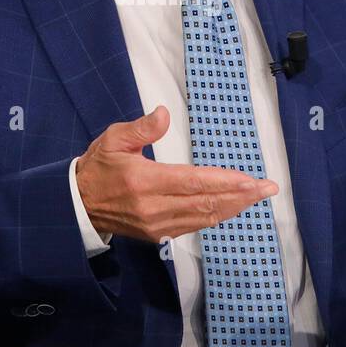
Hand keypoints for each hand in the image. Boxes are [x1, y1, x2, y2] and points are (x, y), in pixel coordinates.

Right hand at [74, 105, 278, 241]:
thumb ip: (141, 127)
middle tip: (268, 188)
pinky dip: (216, 216)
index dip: (225, 182)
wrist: (78, 204)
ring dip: (233, 207)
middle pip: (206, 203)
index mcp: (144, 181)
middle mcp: (154, 207)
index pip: (194, 182)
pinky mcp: (158, 234)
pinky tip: (231, 207)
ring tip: (256, 197)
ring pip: (204, 217)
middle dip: (241, 196)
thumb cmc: (98, 167)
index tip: (251, 180)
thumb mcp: (113, 139)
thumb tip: (165, 113)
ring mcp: (157, 224)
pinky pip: (194, 226)